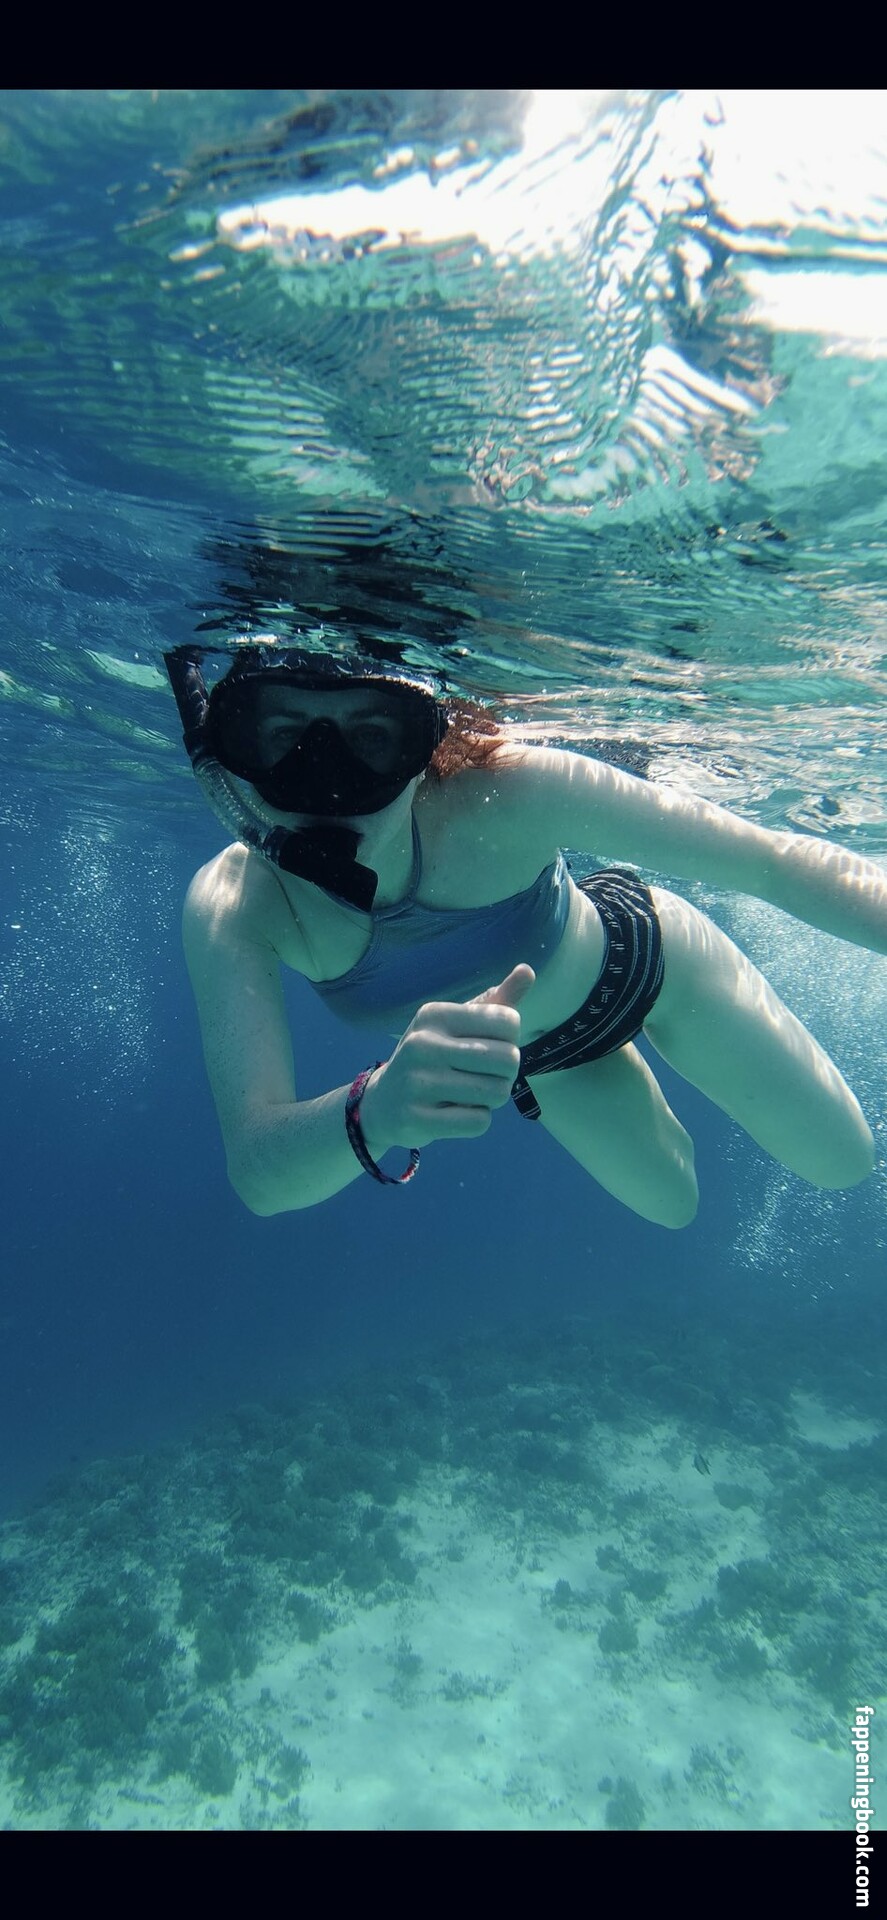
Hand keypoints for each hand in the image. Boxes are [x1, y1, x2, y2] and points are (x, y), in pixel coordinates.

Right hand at [359, 965, 535, 1151]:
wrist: (382, 1103)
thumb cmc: (432, 1057)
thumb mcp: (457, 1025)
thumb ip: (496, 1001)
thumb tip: (528, 970)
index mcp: (435, 1014)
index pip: (509, 1021)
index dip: (510, 1040)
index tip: (488, 1048)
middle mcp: (422, 1044)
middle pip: (508, 1059)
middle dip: (506, 1074)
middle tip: (483, 1077)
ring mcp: (417, 1083)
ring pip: (497, 1093)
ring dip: (492, 1098)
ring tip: (469, 1095)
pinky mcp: (416, 1119)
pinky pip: (479, 1122)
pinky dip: (477, 1120)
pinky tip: (455, 1113)